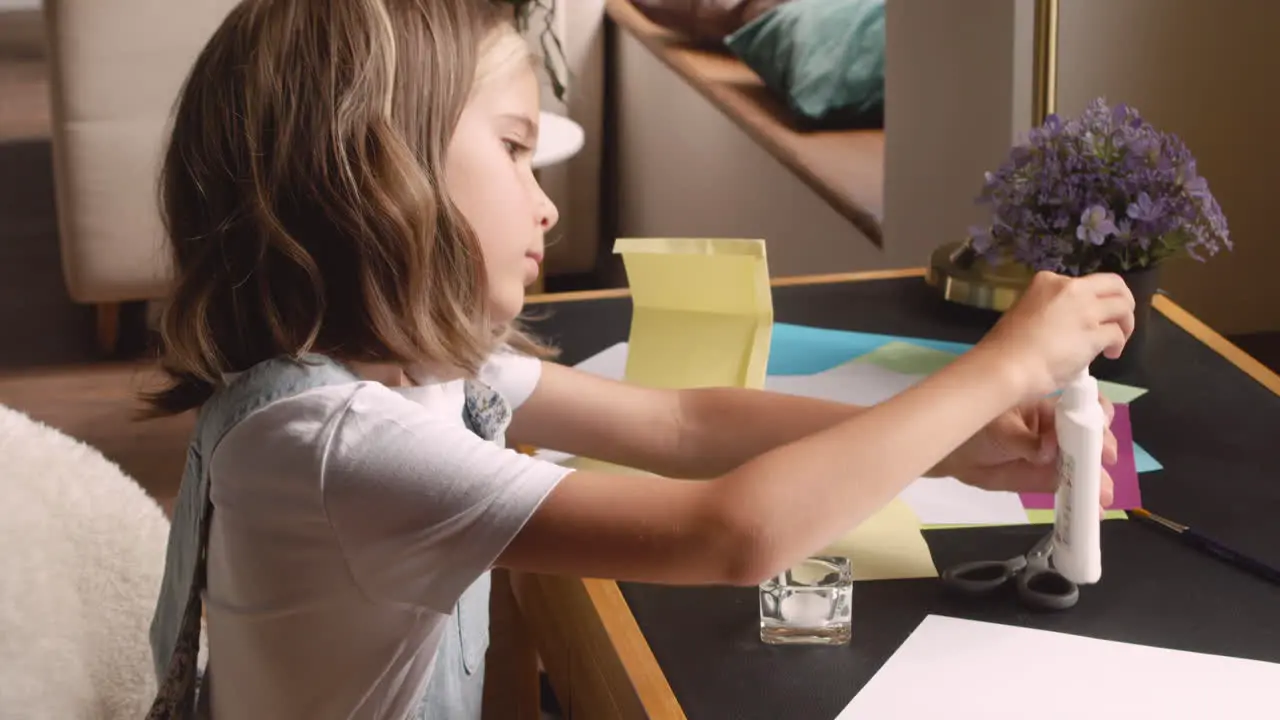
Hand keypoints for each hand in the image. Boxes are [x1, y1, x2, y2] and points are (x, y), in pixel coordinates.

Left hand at [934, 395, 1117, 509]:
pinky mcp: (1046, 479)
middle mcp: (1058, 432)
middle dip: (1100, 450)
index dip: (1096, 418)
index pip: (1082, 408)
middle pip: (1089, 438)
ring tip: (1100, 496)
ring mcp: (1055, 457)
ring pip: (1084, 466)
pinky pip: (1069, 487)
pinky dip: (1083, 499)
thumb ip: (1027, 440)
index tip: (1100, 430)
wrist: (956, 455)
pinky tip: (1093, 512)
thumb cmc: (977, 429)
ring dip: (1096, 480)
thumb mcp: (1002, 429)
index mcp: (1049, 409)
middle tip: (1102, 463)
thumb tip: (1049, 451)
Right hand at [977, 271, 1135, 401]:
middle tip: (1119, 321)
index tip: (1088, 317)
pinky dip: (1118, 344)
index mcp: (1048, 281)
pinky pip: (1117, 333)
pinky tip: (1110, 355)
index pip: (1083, 283)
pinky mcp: (1095, 333)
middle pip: (1114, 285)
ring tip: (1116, 342)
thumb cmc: (1007, 346)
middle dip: (1123, 301)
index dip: (1091, 300)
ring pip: (1123, 306)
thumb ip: (1049, 311)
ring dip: (1126, 324)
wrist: (1007, 367)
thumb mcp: (1025, 313)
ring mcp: (1085, 309)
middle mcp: (1070, 288)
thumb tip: (1065, 326)